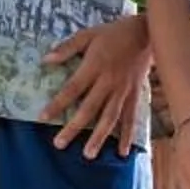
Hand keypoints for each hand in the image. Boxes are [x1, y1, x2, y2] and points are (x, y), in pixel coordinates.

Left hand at [42, 15, 149, 156]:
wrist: (146, 33)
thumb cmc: (113, 34)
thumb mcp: (88, 34)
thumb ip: (67, 48)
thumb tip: (45, 60)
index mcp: (94, 66)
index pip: (72, 89)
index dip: (57, 104)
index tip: (43, 117)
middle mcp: (108, 82)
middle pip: (89, 108)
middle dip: (74, 128)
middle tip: (59, 144)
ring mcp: (123, 91)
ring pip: (110, 118)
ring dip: (100, 138)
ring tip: (89, 154)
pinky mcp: (135, 95)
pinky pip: (131, 117)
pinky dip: (127, 135)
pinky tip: (122, 152)